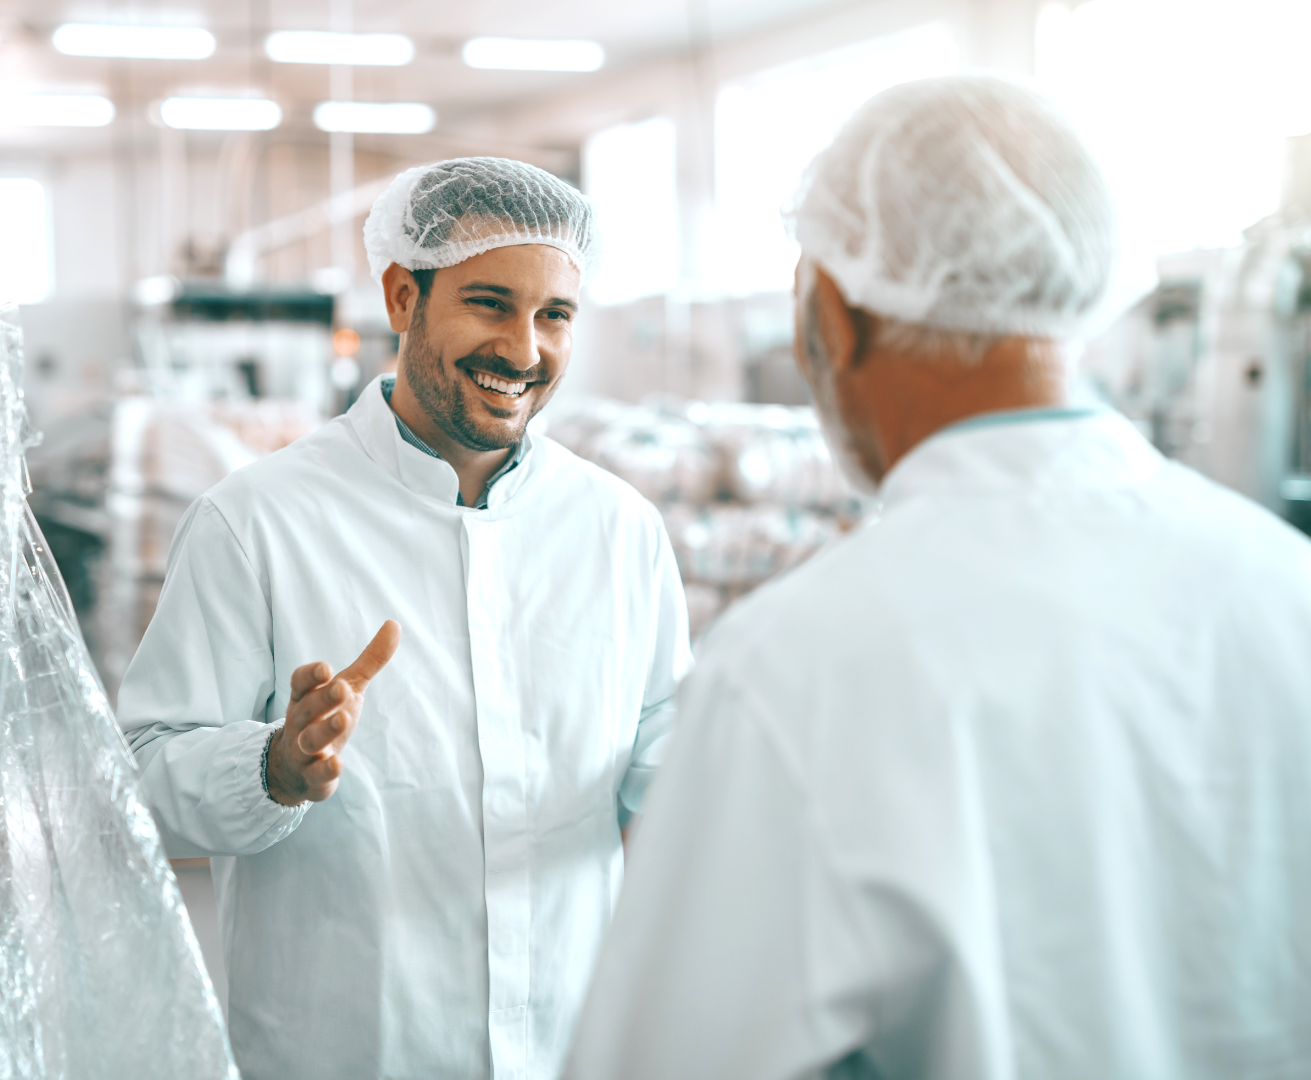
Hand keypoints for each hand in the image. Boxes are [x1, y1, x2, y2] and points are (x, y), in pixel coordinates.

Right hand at [265, 621, 401, 805]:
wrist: (297, 766)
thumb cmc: (326, 715)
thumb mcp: (349, 686)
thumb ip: (370, 659)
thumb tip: (394, 624)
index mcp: (306, 696)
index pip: (300, 682)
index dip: (310, 675)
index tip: (326, 668)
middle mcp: (301, 721)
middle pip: (308, 708)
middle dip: (323, 698)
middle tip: (341, 688)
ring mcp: (304, 750)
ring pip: (310, 741)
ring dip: (325, 730)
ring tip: (344, 719)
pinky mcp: (312, 775)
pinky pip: (316, 773)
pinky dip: (325, 769)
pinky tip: (338, 763)